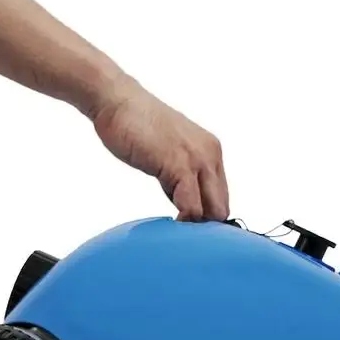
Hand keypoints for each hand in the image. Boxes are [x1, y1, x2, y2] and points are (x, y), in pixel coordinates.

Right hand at [91, 75, 229, 221]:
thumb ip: (180, 180)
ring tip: (175, 234)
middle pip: (221, 208)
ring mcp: (197, 160)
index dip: (208, 219)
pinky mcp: (179, 165)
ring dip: (195, 228)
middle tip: (183, 238)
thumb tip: (185, 209)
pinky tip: (170, 224)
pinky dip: (184, 221)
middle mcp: (210, 154)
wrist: (118, 101)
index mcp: (211, 151)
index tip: (190, 231)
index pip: (221, 198)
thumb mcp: (169, 154)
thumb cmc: (137, 126)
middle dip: (205, 228)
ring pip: (212, 211)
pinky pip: (191, 206)